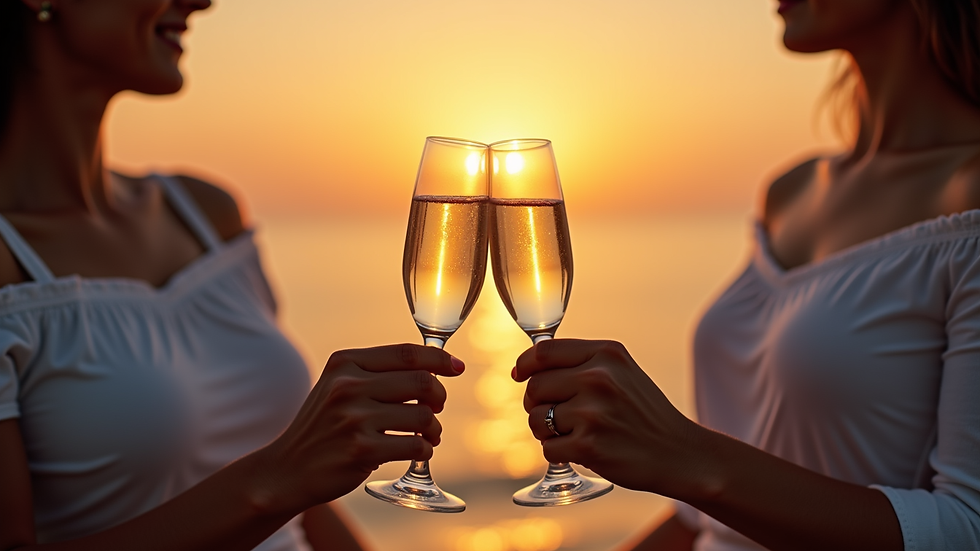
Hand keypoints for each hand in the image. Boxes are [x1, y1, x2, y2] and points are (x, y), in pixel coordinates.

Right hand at [256, 344, 464, 513]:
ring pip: (423, 416)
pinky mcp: (362, 450)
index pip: (406, 353)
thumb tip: (433, 366)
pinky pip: (416, 445)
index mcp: (344, 363)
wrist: (287, 470)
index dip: (439, 358)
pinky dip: (426, 449)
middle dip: (439, 396)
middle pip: (421, 382)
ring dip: (434, 428)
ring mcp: (354, 419)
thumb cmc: (324, 427)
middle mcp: (348, 386)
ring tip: (429, 435)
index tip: (456, 366)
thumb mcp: (338, 386)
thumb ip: (377, 373)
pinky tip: (419, 450)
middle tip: (437, 408)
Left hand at [513, 339, 702, 497]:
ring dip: (546, 432)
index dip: (524, 364)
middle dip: (536, 404)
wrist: (680, 453)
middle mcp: (599, 378)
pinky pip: (548, 449)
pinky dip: (559, 454)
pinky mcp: (589, 445)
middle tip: (558, 416)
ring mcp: (593, 412)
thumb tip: (525, 367)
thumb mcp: (621, 372)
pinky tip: (583, 451)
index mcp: (606, 353)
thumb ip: (581, 363)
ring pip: (535, 419)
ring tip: (574, 434)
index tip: (519, 375)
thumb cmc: (643, 414)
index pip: (543, 351)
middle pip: (535, 386)